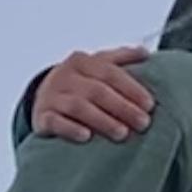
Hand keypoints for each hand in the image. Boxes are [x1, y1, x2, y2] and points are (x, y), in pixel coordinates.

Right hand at [31, 46, 155, 142]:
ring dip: (102, 120)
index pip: (110, 73)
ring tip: (122, 133)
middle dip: (123, 108)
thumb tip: (145, 54)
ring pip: (78, 107)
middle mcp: (65, 76)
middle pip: (98, 91)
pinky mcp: (41, 116)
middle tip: (143, 123)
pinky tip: (86, 137)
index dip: (132, 88)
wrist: (42, 96)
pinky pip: (55, 122)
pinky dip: (70, 129)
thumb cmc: (80, 82)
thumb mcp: (97, 65)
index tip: (150, 105)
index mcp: (83, 61)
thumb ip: (121, 58)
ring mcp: (51, 96)